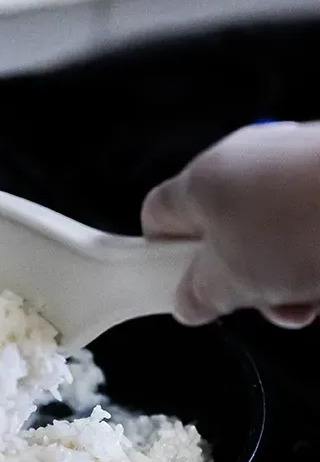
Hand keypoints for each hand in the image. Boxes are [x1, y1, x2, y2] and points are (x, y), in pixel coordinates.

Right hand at [141, 121, 319, 327]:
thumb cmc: (299, 228)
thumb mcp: (234, 282)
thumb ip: (200, 294)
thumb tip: (188, 301)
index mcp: (201, 180)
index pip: (157, 216)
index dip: (164, 256)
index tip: (187, 288)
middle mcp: (241, 160)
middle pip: (219, 229)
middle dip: (239, 275)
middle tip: (257, 300)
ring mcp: (288, 162)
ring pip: (268, 231)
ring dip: (281, 274)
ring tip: (305, 297)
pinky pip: (305, 221)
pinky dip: (313, 253)